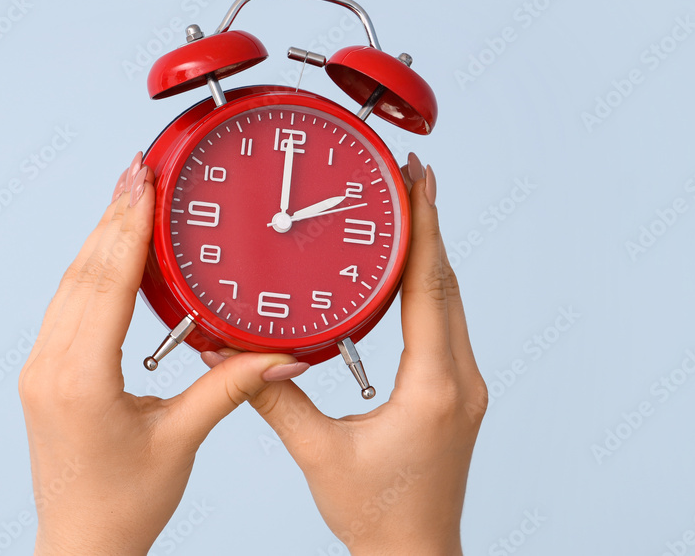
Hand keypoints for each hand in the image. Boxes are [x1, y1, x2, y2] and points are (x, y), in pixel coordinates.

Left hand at [18, 151, 310, 555]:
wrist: (81, 544)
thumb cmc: (125, 504)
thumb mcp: (181, 440)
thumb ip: (230, 387)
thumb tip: (282, 355)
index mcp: (81, 379)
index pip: (106, 283)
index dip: (127, 227)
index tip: (143, 183)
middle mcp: (50, 365)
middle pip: (84, 272)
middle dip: (113, 215)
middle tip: (138, 168)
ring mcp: (40, 367)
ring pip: (70, 284)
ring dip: (99, 237)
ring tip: (126, 194)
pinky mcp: (45, 372)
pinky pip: (66, 305)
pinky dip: (90, 269)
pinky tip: (108, 247)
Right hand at [246, 152, 487, 554]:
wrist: (416, 555)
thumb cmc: (379, 516)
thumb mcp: (318, 454)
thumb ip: (273, 400)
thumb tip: (232, 357)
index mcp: (432, 387)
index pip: (430, 288)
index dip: (425, 228)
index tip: (419, 181)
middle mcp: (458, 379)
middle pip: (448, 284)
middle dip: (430, 225)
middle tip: (411, 177)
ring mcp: (463, 385)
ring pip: (452, 301)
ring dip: (432, 253)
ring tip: (411, 209)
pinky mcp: (454, 393)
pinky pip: (447, 323)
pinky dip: (430, 286)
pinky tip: (409, 272)